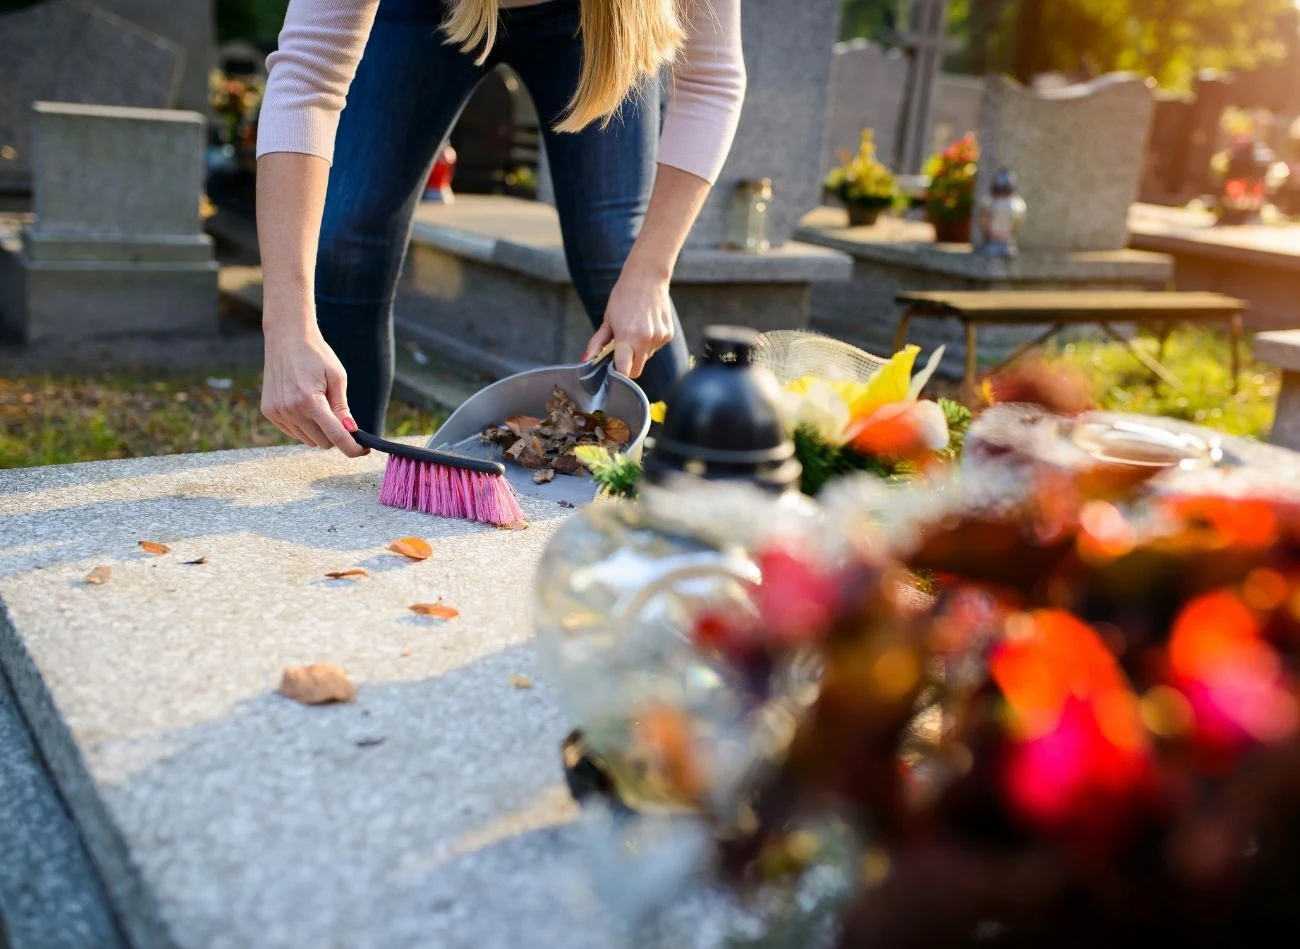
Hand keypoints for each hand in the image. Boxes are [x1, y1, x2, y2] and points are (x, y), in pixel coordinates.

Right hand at [261, 322, 367, 456]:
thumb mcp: (337, 377)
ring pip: (308, 440)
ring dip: (319, 431)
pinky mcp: (269, 412)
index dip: (352, 448)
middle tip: (341, 418)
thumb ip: (342, 408)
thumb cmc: (316, 355)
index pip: (336, 436)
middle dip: (336, 435)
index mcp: (310, 401)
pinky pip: (293, 432)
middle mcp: (290, 410)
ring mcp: (277, 412)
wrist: (286, 338)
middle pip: (323, 442)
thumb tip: (351, 432)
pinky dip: (304, 426)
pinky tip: (304, 405)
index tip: (364, 451)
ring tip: (319, 404)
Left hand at [584, 268, 674, 378]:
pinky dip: (650, 342)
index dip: (619, 374)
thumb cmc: (623, 297)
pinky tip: (646, 325)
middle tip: (623, 349)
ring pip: (647, 358)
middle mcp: (645, 340)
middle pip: (637, 370)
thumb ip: (597, 342)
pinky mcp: (668, 334)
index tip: (614, 368)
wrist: (646, 277)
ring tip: (636, 330)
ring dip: (640, 351)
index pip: (625, 371)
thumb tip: (585, 360)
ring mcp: (659, 337)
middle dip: (629, 365)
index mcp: (627, 337)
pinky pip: (656, 347)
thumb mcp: (607, 319)